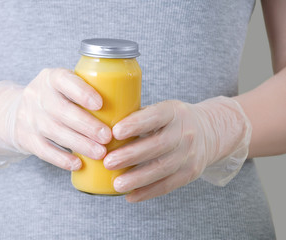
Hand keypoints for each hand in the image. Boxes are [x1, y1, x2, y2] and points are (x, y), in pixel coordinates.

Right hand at [0, 68, 111, 168]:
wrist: (14, 112)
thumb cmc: (55, 99)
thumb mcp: (63, 86)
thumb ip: (86, 91)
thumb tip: (129, 110)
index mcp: (51, 78)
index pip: (64, 80)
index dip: (82, 92)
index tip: (101, 105)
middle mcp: (38, 96)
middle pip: (61, 110)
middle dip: (86, 125)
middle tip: (107, 136)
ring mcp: (29, 118)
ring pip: (54, 131)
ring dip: (79, 143)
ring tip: (100, 153)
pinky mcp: (25, 138)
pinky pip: (43, 150)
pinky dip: (61, 159)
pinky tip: (78, 164)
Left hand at [103, 97, 250, 201]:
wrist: (208, 132)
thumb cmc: (171, 121)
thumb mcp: (161, 110)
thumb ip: (138, 118)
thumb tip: (103, 130)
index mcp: (173, 112)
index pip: (155, 116)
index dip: (136, 124)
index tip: (115, 132)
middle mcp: (184, 133)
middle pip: (158, 145)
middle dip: (131, 155)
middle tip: (108, 162)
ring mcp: (190, 154)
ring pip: (162, 169)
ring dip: (137, 178)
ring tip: (117, 184)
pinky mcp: (190, 173)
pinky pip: (168, 185)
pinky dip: (147, 192)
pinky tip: (130, 196)